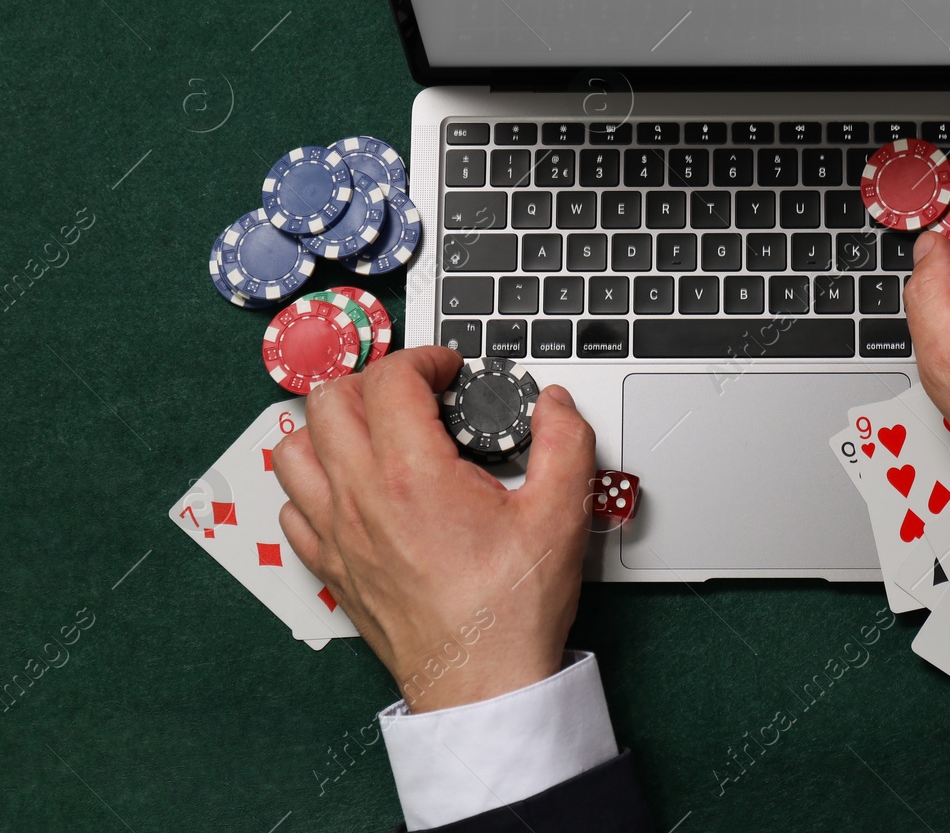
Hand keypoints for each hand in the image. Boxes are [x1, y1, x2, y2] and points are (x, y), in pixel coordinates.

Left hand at [274, 346, 596, 711]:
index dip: (423, 358)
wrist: (483, 684)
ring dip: (329, 425)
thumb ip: (565, 443)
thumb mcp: (562, 514)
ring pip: (293, 449)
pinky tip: (353, 487)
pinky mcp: (332, 567)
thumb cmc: (513, 610)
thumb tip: (555, 404)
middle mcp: (362, 499)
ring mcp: (337, 535)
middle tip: (414, 392)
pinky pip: (292, 506)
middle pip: (329, 400)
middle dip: (373, 380)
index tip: (448, 369)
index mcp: (414, 476)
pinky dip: (313, 483)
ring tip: (373, 429)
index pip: (390, 380)